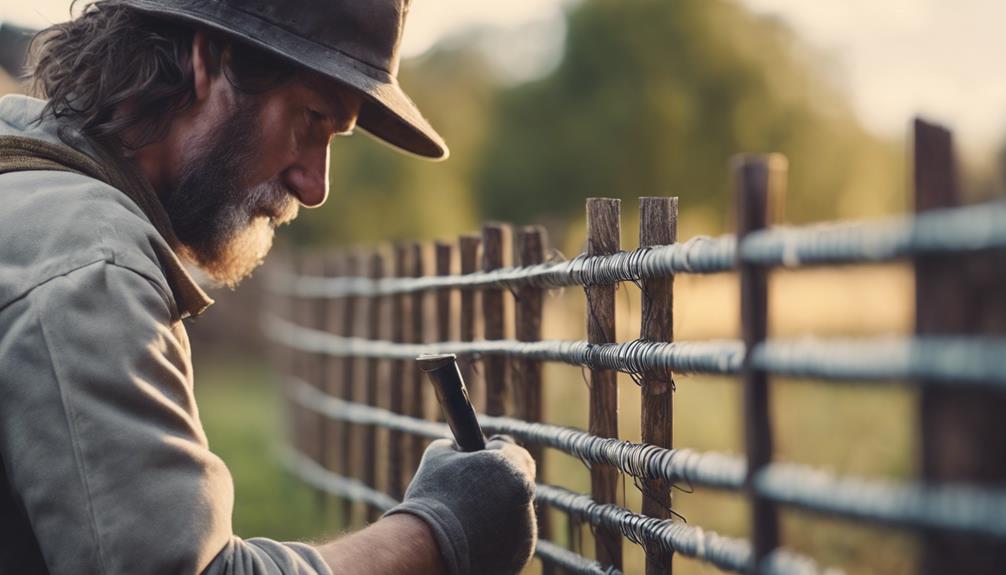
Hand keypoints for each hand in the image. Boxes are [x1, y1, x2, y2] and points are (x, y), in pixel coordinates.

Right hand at [385, 436, 536, 574]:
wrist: (426, 547)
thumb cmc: (431, 498)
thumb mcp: (439, 456)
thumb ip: (458, 447)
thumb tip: (459, 447)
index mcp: (513, 472)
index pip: (514, 453)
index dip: (497, 452)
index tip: (483, 456)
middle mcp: (527, 503)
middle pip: (517, 485)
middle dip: (499, 484)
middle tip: (474, 487)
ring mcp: (524, 534)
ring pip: (515, 514)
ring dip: (498, 511)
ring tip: (468, 515)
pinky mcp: (516, 559)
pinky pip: (510, 540)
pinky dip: (496, 537)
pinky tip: (472, 535)